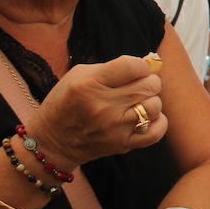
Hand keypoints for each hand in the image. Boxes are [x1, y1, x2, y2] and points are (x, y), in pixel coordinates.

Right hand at [31, 56, 164, 168]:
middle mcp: (103, 106)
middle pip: (149, 85)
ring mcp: (114, 127)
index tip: (136, 70)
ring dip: (151, 101)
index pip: (133, 66)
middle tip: (139, 85)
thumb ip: (113, 66)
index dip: (141, 66)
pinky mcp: (122, 145)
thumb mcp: (79, 75)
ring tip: (138, 102)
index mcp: (90, 84)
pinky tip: (146, 118)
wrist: (52, 141)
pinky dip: (157, 122)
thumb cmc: (67, 101)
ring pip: (154, 106)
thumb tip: (148, 63)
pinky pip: (156, 131)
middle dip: (149, 81)